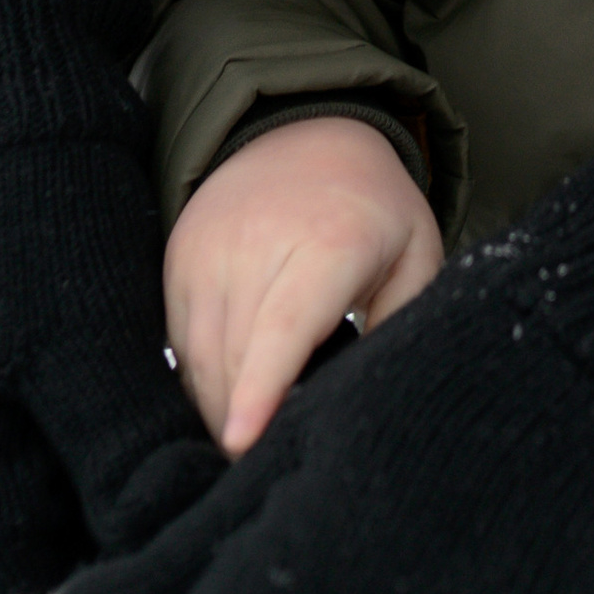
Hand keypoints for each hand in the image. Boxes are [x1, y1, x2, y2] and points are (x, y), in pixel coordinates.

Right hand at [166, 117, 443, 452]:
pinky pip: (178, 336)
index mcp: (328, 244)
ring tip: (247, 441)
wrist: (307, 129)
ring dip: (216, 405)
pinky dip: (197, 374)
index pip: (282, 328)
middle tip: (267, 464)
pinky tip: (225, 397)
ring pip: (197, 352)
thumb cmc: (373, 207)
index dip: (260, 389)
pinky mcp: (180, 254)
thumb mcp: (416, 255)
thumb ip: (401, 323)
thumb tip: (375, 394)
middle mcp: (257, 242)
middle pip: (232, 355)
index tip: (241, 442)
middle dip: (241, 420)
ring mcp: (210, 247)